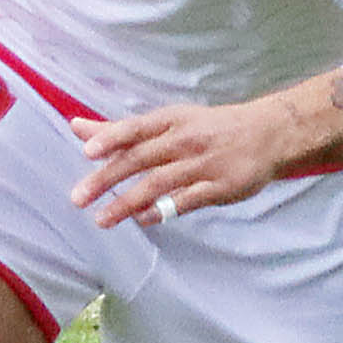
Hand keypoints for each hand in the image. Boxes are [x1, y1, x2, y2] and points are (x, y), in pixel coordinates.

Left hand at [67, 69, 342, 227]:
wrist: (268, 133)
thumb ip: (119, 130)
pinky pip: (188, 200)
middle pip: (141, 159)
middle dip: (108, 178)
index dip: (112, 137)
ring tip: (102, 219)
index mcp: (169, 122)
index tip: (87, 150)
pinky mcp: (220, 186)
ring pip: (160, 183)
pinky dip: (165, 210)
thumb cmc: (206, 128)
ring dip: (129, 202)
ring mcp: (203, 164)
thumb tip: (75, 126)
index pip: (136, 128)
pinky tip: (143, 220)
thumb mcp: (166, 122)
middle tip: (78, 198)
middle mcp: (184, 140)